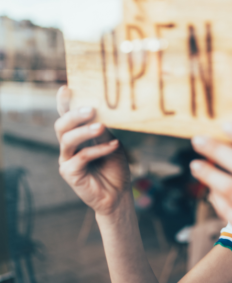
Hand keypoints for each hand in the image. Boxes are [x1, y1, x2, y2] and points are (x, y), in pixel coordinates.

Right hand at [55, 86, 131, 215]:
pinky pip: (81, 157)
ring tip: (101, 126)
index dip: (64, 103)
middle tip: (91, 109)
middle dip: (74, 114)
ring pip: (67, 139)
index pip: (67, 116)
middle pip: (62, 125)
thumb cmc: (114, 167)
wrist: (119, 194)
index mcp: (77, 135)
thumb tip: (100, 111)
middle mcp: (69, 146)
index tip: (66, 88)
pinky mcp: (70, 173)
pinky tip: (114, 146)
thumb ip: (104, 130)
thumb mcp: (112, 143)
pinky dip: (98, 150)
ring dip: (84, 131)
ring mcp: (67, 160)